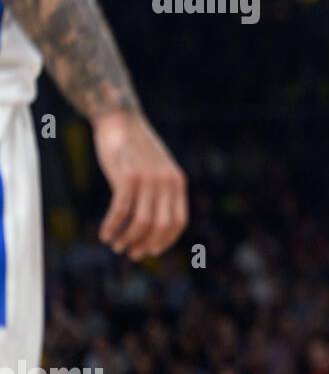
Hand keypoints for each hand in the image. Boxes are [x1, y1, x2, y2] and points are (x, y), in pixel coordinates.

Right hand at [93, 110, 187, 260]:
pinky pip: (120, 211)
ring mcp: (148, 180)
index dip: (165, 241)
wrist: (120, 120)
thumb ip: (160, 192)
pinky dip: (112, 227)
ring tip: (116, 245)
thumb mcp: (157, 169)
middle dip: (146, 244)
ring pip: (141, 222)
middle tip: (131, 253)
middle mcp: (167, 182)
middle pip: (161, 226)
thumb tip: (153, 225)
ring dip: (127, 239)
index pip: (179, 222)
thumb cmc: (136, 149)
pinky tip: (104, 235)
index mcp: (178, 182)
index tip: (151, 251)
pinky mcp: (127, 177)